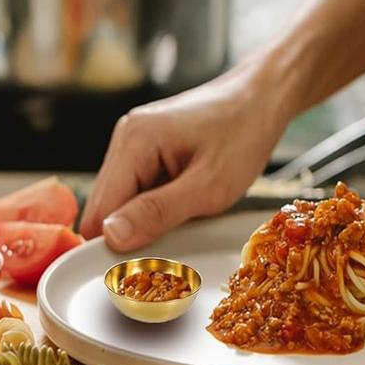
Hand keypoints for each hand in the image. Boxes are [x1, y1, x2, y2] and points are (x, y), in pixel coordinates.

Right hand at [81, 61, 287, 250]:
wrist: (264, 97)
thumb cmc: (244, 135)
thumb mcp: (208, 186)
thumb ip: (157, 213)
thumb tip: (110, 237)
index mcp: (134, 141)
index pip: (100, 210)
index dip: (115, 244)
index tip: (143, 267)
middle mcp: (125, 138)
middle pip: (105, 207)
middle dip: (132, 231)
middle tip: (174, 240)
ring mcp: (134, 142)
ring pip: (122, 201)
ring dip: (147, 218)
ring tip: (187, 215)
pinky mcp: (146, 149)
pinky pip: (138, 190)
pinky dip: (156, 205)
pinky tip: (185, 201)